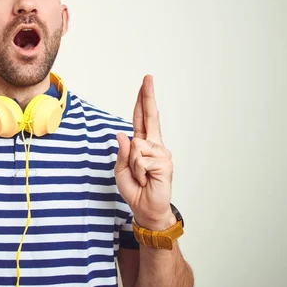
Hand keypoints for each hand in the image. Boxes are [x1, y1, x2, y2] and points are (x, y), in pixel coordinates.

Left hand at [114, 75, 175, 230]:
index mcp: (143, 144)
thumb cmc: (134, 189)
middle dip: (148, 96)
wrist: (145, 208)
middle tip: (148, 77)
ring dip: (133, 165)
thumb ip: (123, 152)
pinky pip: (141, 160)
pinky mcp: (164, 164)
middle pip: (150, 116)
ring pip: (136, 147)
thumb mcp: (121, 169)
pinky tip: (146, 179)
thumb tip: (123, 134)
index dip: (143, 100)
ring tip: (140, 176)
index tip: (145, 82)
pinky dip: (138, 172)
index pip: (142, 118)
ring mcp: (162, 153)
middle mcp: (155, 145)